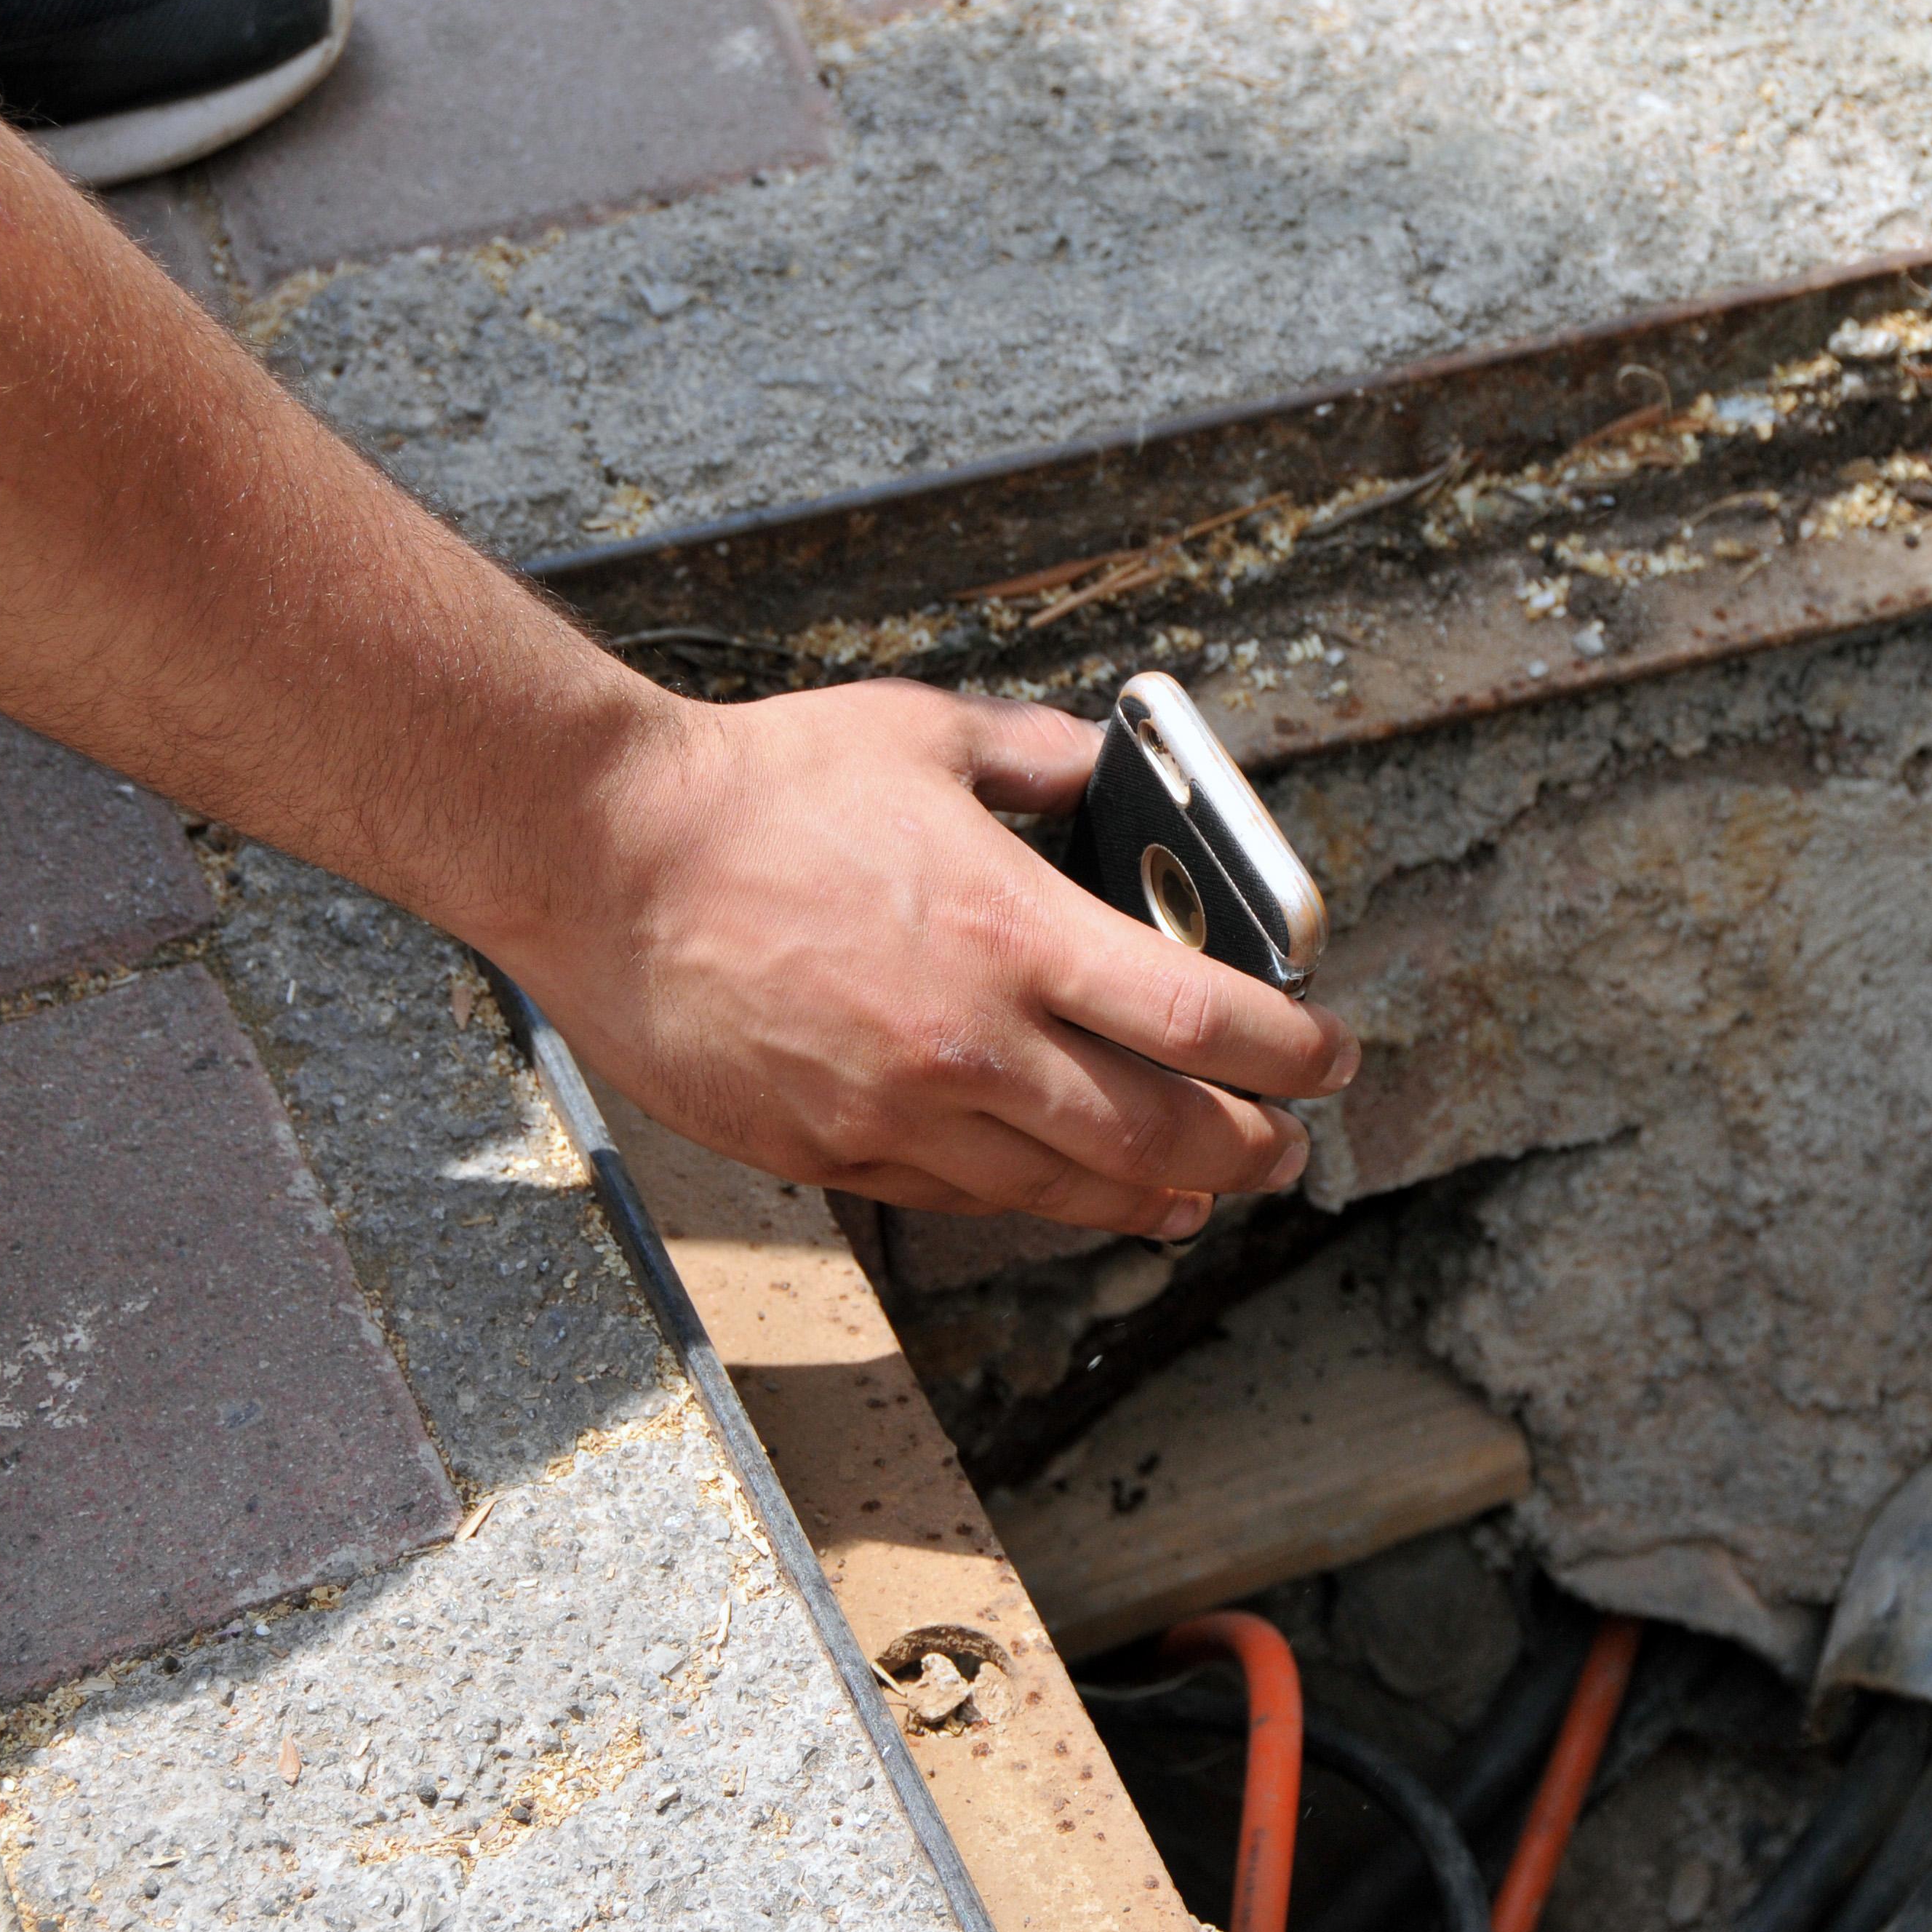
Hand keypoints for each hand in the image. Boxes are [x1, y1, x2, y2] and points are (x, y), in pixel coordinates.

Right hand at [501, 678, 1359, 1237]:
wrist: (599, 858)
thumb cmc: (754, 788)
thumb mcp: (922, 733)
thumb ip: (1039, 759)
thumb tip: (1107, 770)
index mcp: (1011, 932)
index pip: (1206, 1022)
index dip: (1294, 1053)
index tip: (1332, 1056)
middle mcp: (971, 1043)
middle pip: (1162, 1132)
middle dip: (1251, 1145)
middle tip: (1289, 1143)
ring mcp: (900, 1112)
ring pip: (1072, 1189)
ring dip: (1160, 1193)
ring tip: (1206, 1187)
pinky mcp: (834, 1151)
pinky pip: (971, 1198)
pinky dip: (1046, 1198)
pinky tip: (1078, 1191)